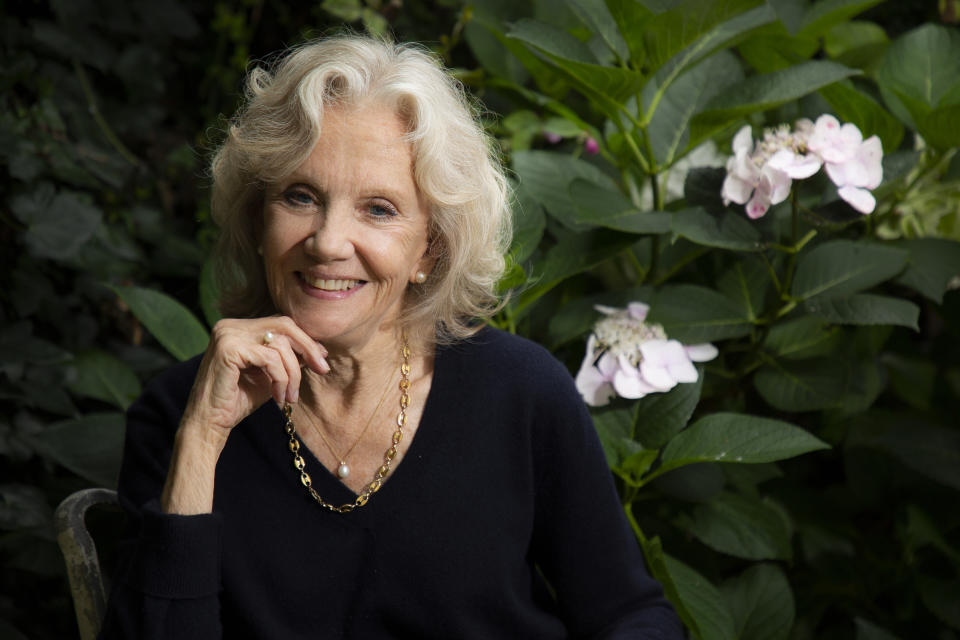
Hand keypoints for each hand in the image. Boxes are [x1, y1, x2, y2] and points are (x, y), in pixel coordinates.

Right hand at [181, 316, 329, 441]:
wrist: (209, 423)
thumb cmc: (238, 400)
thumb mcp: (271, 375)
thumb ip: (289, 358)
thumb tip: (319, 348)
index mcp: (239, 327)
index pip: (281, 323)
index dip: (305, 340)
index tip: (321, 361)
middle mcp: (231, 325)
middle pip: (284, 325)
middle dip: (307, 348)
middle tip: (322, 370)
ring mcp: (228, 334)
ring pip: (280, 345)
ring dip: (292, 374)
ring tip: (289, 397)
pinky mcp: (229, 349)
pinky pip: (270, 359)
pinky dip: (281, 379)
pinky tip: (278, 397)